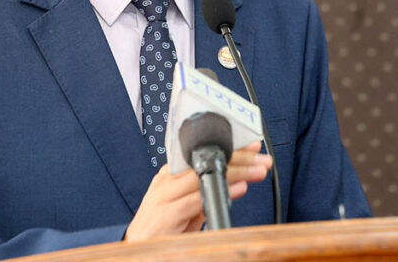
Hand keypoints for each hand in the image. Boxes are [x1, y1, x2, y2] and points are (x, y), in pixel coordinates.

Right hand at [123, 142, 271, 241]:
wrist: (137, 251)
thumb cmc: (163, 228)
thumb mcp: (190, 207)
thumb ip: (210, 192)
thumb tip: (238, 182)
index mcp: (170, 175)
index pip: (201, 153)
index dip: (229, 148)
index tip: (251, 146)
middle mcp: (166, 181)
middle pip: (204, 161)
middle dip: (237, 158)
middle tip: (261, 159)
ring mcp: (164, 197)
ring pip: (202, 175)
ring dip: (235, 172)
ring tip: (257, 170)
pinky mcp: (166, 215)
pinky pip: (196, 200)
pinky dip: (219, 192)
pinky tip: (238, 188)